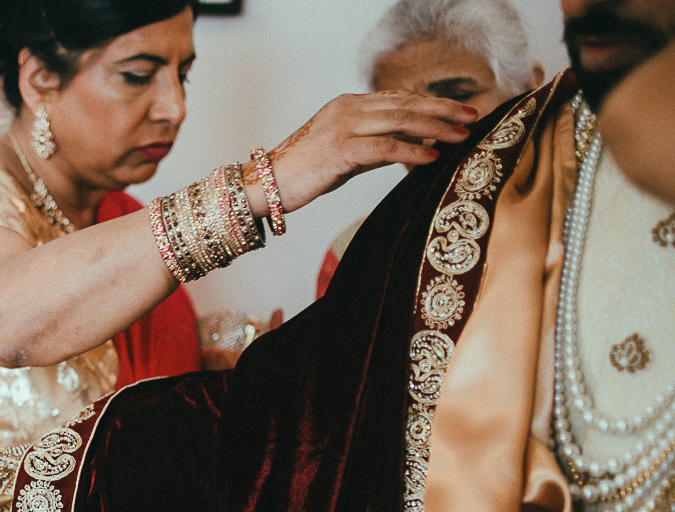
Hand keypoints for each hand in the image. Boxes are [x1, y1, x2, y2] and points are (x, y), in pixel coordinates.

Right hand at [247, 92, 479, 216]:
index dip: (432, 104)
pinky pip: (384, 147)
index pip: (399, 98)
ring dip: (434, 128)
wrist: (266, 185)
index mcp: (348, 105)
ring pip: (399, 121)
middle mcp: (347, 109)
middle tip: (472, 116)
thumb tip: (413, 148)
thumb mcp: (346, 154)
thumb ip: (377, 146)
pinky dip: (410, 151)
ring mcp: (343, 127)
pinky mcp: (339, 149)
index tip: (459, 111)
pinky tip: (431, 156)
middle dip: (442, 110)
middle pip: (405, 104)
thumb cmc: (304, 172)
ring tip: (460, 136)